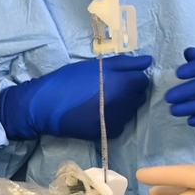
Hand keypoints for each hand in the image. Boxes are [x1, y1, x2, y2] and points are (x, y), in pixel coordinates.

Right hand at [0, 53, 152, 142]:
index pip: (143, 80)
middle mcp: (123, 103)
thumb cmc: (69, 80)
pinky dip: (114, 118)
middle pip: (139, 96)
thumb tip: (149, 61)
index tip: (119, 76)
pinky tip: (98, 113)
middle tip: (110, 87)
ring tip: (103, 100)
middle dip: (129, 90)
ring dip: (123, 104)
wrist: (46, 106)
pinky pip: (121, 124)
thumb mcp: (95, 65)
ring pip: (131, 110)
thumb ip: (125, 63)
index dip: (133, 76)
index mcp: (121, 83)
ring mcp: (117, 120)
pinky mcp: (109, 133)